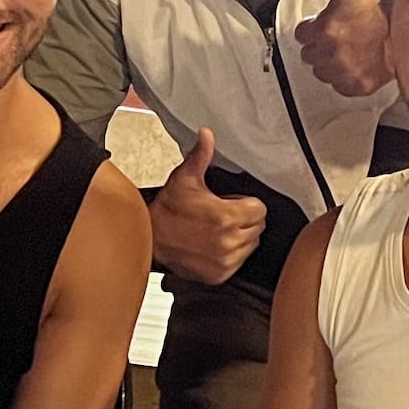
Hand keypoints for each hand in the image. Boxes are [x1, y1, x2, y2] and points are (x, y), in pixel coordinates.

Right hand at [149, 127, 266, 284]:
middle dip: (245, 219)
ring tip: (218, 230)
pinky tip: (214, 244)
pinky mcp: (219, 274)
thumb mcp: (185, 178)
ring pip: (251, 245)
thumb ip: (201, 156)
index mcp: (226, 216)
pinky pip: (239, 262)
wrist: (149, 238)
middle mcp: (229, 241)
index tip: (231, 202)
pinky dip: (231, 255)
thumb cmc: (167, 209)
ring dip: (240, 237)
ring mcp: (225, 260)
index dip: (247, 203)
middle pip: (258, 227)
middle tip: (224, 215)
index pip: (259, 209)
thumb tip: (207, 134)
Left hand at [292, 0, 391, 97]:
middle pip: (309, 54)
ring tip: (350, 49)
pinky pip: (338, 85)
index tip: (330, 23)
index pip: (301, 33)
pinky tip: (357, 62)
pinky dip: (344, 76)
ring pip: (320, 71)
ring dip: (329, 62)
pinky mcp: (354, 86)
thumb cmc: (380, 7)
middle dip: (320, 44)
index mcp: (323, 28)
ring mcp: (341, 72)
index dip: (314, 27)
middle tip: (342, 35)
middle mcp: (329, 53)